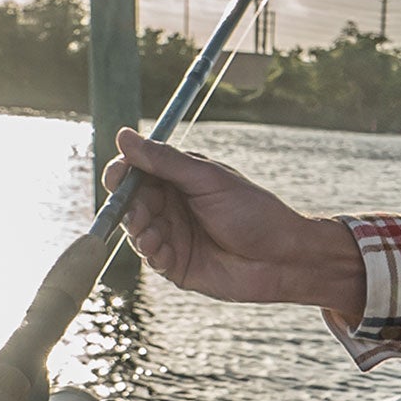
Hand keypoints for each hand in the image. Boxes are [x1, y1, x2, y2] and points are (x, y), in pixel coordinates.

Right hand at [104, 129, 367, 316]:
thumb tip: (123, 135)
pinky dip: (150, 251)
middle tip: (139, 213)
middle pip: (131, 202)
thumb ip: (164, 161)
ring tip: (150, 231)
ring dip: (137, 230)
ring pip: (137, 230)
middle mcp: (172, 206)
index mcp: (178, 179)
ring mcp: (173, 236)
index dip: (122, 173)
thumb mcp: (207, 180)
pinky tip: (158, 248)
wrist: (283, 257)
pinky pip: (151, 257)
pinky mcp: (176, 265)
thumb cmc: (253, 212)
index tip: (117, 177)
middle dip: (129, 206)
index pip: (137, 172)